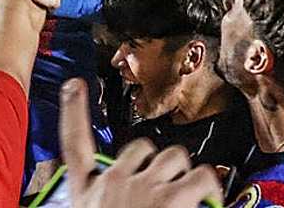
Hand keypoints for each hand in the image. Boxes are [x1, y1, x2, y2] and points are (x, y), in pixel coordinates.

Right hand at [59, 79, 222, 207]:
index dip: (74, 111)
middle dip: (157, 163)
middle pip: (139, 148)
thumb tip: (118, 196)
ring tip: (188, 199)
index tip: (75, 87)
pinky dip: (210, 189)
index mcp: (86, 197)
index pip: (74, 144)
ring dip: (184, 174)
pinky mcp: (172, 200)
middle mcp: (111, 186)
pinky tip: (209, 202)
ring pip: (173, 157)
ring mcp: (141, 189)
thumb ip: (105, 201)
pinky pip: (201, 177)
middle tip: (167, 190)